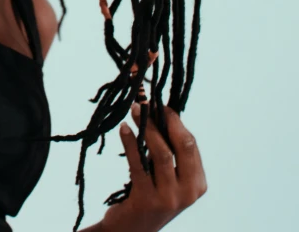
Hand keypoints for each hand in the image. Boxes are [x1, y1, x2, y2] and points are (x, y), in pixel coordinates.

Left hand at [100, 105, 207, 231]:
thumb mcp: (168, 178)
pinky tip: (123, 129)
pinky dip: (130, 142)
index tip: (160, 104)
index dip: (175, 121)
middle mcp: (188, 193)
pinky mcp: (147, 200)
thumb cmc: (150, 196)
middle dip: (165, 120)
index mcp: (198, 184)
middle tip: (147, 103)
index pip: (191, 144)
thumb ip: (171, 153)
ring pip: (161, 153)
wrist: (132, 230)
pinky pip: (138, 164)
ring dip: (147, 127)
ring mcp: (169, 198)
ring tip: (134, 110)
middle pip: (183, 146)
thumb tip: (161, 113)